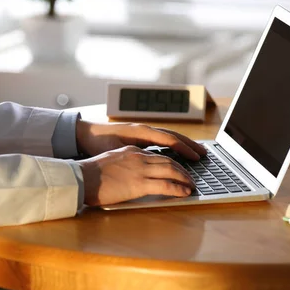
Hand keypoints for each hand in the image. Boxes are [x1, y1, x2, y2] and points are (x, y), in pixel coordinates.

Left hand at [76, 120, 205, 159]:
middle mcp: (145, 129)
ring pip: (169, 136)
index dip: (184, 148)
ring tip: (197, 151)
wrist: (85, 133)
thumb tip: (150, 160)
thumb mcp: (115, 150)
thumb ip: (133, 154)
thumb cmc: (98, 143)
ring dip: (184, 143)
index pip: (169, 139)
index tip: (196, 157)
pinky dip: (174, 144)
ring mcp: (143, 131)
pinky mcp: (140, 135)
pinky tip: (179, 151)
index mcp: (141, 131)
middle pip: (174, 135)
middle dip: (190, 144)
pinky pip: (162, 139)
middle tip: (204, 153)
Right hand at [78, 145, 195, 205]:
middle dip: (182, 169)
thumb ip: (124, 164)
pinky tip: (185, 193)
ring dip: (184, 179)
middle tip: (190, 177)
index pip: (157, 155)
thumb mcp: (110, 161)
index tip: (178, 168)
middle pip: (168, 161)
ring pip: (171, 170)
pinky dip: (178, 189)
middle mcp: (138, 157)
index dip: (171, 162)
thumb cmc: (90, 174)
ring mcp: (140, 170)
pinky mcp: (139, 184)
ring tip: (191, 186)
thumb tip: (131, 174)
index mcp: (131, 151)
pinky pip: (166, 185)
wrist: (81, 178)